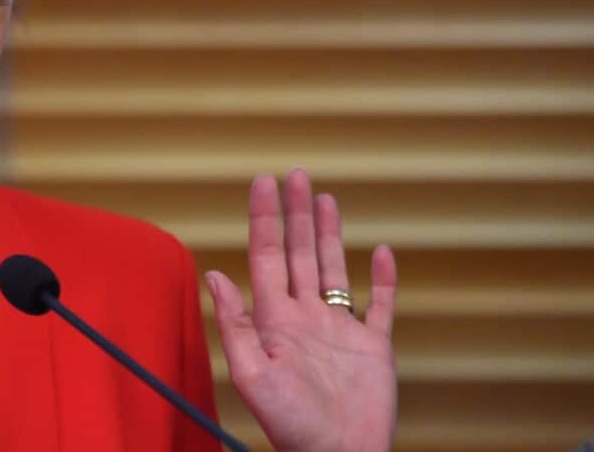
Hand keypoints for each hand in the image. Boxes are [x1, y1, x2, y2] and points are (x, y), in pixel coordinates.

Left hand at [205, 169, 397, 451]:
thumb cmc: (291, 425)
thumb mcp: (253, 374)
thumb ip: (234, 323)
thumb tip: (214, 274)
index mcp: (276, 319)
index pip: (267, 255)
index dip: (264, 218)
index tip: (262, 182)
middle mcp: (307, 316)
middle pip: (300, 253)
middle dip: (296, 214)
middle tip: (294, 175)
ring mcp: (341, 329)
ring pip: (335, 269)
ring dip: (330, 234)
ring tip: (324, 198)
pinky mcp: (373, 347)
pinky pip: (381, 305)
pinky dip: (384, 279)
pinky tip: (383, 251)